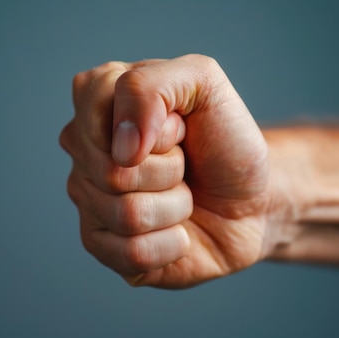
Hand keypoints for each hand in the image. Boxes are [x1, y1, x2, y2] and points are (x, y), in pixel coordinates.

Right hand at [60, 55, 273, 287]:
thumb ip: (152, 85)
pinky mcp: (103, 246)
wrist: (254, 198)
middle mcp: (84, 151)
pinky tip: (178, 233)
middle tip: (186, 164)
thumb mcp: (204, 83)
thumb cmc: (225, 140)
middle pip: (113, 172)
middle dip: (170, 170)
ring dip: (176, 207)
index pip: (97, 111)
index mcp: (97, 101)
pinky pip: (130, 254)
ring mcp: (89, 200)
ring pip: (127, 214)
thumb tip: (121, 148)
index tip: (181, 126)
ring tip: (184, 196)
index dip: (156, 127)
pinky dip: (172, 244)